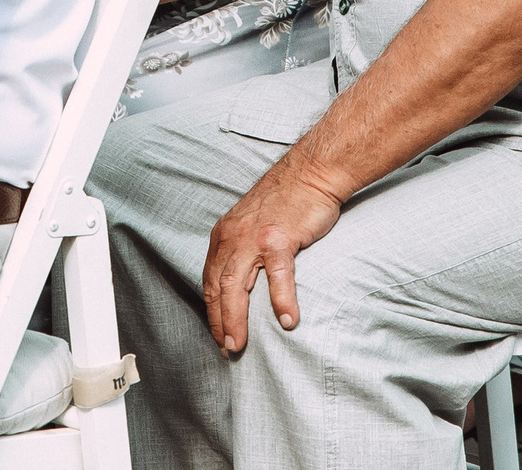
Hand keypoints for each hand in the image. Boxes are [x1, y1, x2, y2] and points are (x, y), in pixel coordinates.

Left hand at [202, 162, 343, 353]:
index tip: (217, 333)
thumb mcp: (252, 223)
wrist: (310, 173)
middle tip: (226, 348)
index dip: (212, 309)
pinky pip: (278, 276)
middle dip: (219, 321)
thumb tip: (246, 280)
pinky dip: (281, 300)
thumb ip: (244, 248)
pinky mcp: (279, 238)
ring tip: (239, 343)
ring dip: (236, 318)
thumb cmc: (287, 200)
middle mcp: (233, 238)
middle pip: (218, 287)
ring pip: (238, 286)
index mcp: (224, 236)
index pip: (210, 280)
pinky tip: (287, 321)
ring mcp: (254, 238)